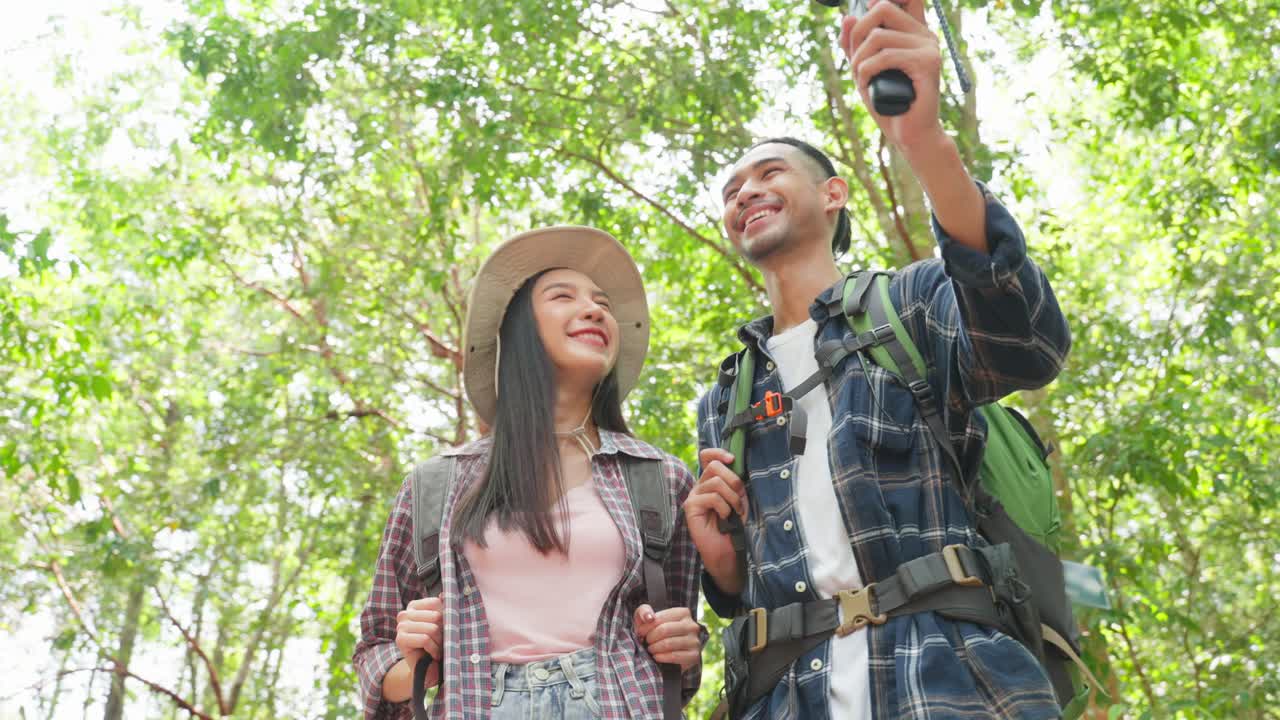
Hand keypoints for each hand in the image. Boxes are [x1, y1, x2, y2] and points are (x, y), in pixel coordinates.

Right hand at [395, 595, 443, 688]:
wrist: (428, 669)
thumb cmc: (437, 643)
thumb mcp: (443, 624)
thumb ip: (443, 608)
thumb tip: (444, 594)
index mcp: (414, 606)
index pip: (437, 602)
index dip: (446, 616)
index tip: (445, 627)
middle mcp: (405, 614)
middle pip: (436, 616)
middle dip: (443, 631)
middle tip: (441, 641)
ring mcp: (400, 626)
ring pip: (431, 628)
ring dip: (439, 642)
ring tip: (437, 648)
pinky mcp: (400, 640)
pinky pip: (424, 639)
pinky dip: (433, 649)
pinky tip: (433, 654)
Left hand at [634, 604, 702, 670]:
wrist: (670, 653)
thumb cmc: (657, 631)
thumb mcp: (648, 618)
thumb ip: (644, 611)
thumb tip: (649, 618)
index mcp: (683, 613)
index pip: (659, 619)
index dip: (645, 627)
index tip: (640, 632)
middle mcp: (692, 626)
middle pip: (664, 630)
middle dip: (650, 638)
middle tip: (646, 642)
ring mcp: (694, 641)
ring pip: (668, 644)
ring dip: (654, 648)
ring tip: (651, 649)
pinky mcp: (694, 656)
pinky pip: (674, 656)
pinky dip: (661, 657)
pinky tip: (656, 657)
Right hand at [682, 448, 747, 594]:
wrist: (729, 552)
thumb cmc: (735, 526)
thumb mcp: (739, 499)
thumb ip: (736, 483)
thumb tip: (734, 465)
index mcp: (711, 482)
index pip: (707, 456)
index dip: (718, 452)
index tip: (732, 459)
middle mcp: (700, 486)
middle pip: (714, 465)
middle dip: (733, 480)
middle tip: (739, 498)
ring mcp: (694, 496)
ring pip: (715, 482)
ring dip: (732, 498)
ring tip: (734, 512)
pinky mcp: (691, 507)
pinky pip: (712, 497)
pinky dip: (724, 507)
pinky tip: (724, 518)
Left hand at [839, 0, 946, 151]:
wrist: (911, 134)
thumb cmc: (888, 102)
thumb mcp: (865, 69)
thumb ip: (855, 44)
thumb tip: (848, 17)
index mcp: (914, 32)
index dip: (877, 1)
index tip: (862, 20)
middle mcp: (925, 34)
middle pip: (883, 7)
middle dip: (857, 33)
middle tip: (854, 60)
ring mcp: (929, 47)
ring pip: (878, 36)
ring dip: (859, 60)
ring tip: (861, 79)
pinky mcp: (927, 64)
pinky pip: (885, 56)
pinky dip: (866, 71)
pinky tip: (867, 84)